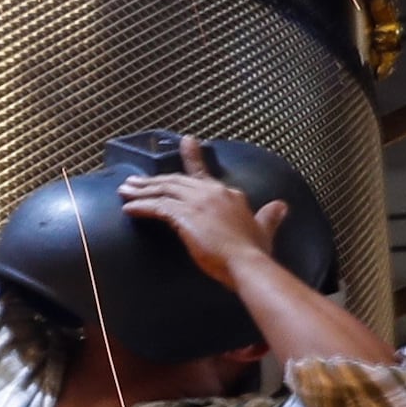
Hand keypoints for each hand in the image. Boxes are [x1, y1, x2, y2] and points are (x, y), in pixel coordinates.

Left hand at [118, 135, 292, 285]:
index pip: (204, 174)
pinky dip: (141, 206)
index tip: (186, 142)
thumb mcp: (265, 229)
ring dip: (141, 190)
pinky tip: (128, 209)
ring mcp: (197, 202)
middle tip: (133, 179)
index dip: (192, 158)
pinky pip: (157, 207)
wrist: (248, 264)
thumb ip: (270, 216)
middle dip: (152, 180)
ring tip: (125, 191)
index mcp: (229, 194)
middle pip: (176, 180)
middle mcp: (212, 192)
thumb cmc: (255, 252)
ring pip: (163, 189)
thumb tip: (281, 206)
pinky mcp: (184, 215)